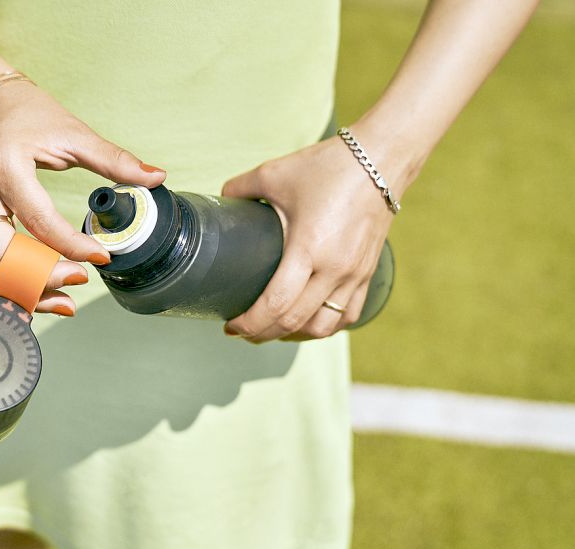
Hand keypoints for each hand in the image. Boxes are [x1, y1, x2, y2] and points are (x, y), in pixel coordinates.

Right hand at [0, 80, 165, 315]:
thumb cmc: (30, 113)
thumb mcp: (74, 131)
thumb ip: (114, 159)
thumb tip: (156, 177)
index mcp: (6, 166)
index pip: (39, 220)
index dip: (71, 245)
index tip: (102, 256)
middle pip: (2, 254)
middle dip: (41, 278)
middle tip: (80, 282)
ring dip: (26, 289)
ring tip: (64, 302)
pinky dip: (14, 280)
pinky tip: (43, 291)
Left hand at [220, 124, 408, 341]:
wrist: (382, 159)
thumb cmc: (328, 166)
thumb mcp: (274, 173)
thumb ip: (241, 188)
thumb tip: (220, 201)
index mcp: (309, 248)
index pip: (276, 305)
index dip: (250, 323)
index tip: (231, 326)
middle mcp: (335, 269)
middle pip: (295, 323)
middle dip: (263, 334)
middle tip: (241, 332)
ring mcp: (355, 274)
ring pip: (324, 327)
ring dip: (294, 335)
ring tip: (271, 330)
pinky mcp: (368, 272)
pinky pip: (347, 315)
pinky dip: (324, 326)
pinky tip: (306, 323)